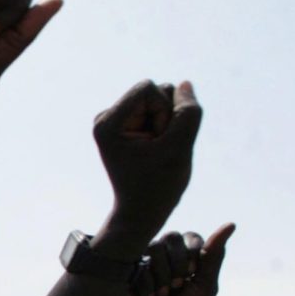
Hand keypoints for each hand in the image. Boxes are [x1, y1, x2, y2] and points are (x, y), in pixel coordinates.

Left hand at [93, 80, 201, 239]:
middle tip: (158, 149)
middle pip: (155, 91)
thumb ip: (188, 112)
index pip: (149, 87)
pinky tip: (157, 149)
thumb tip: (184, 83)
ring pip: (161, 99)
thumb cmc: (159, 185)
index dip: (165, 111)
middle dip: (167, 117)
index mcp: (107, 122)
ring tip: (157, 150)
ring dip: (168, 123)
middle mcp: (106, 117)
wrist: (142, 211)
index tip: (158, 141)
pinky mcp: (129, 125)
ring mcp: (116, 121)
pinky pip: (160, 110)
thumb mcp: (180, 147)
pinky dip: (166, 128)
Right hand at [118, 226, 234, 295]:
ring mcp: (143, 266)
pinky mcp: (126, 276)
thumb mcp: (206, 285)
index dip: (193, 251)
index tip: (194, 272)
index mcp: (184, 260)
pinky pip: (138, 264)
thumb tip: (231, 224)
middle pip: (171, 237)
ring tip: (164, 295)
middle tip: (179, 286)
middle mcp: (163, 260)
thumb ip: (214, 254)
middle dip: (179, 261)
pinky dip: (148, 283)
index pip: (190, 237)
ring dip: (163, 272)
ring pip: (154, 247)